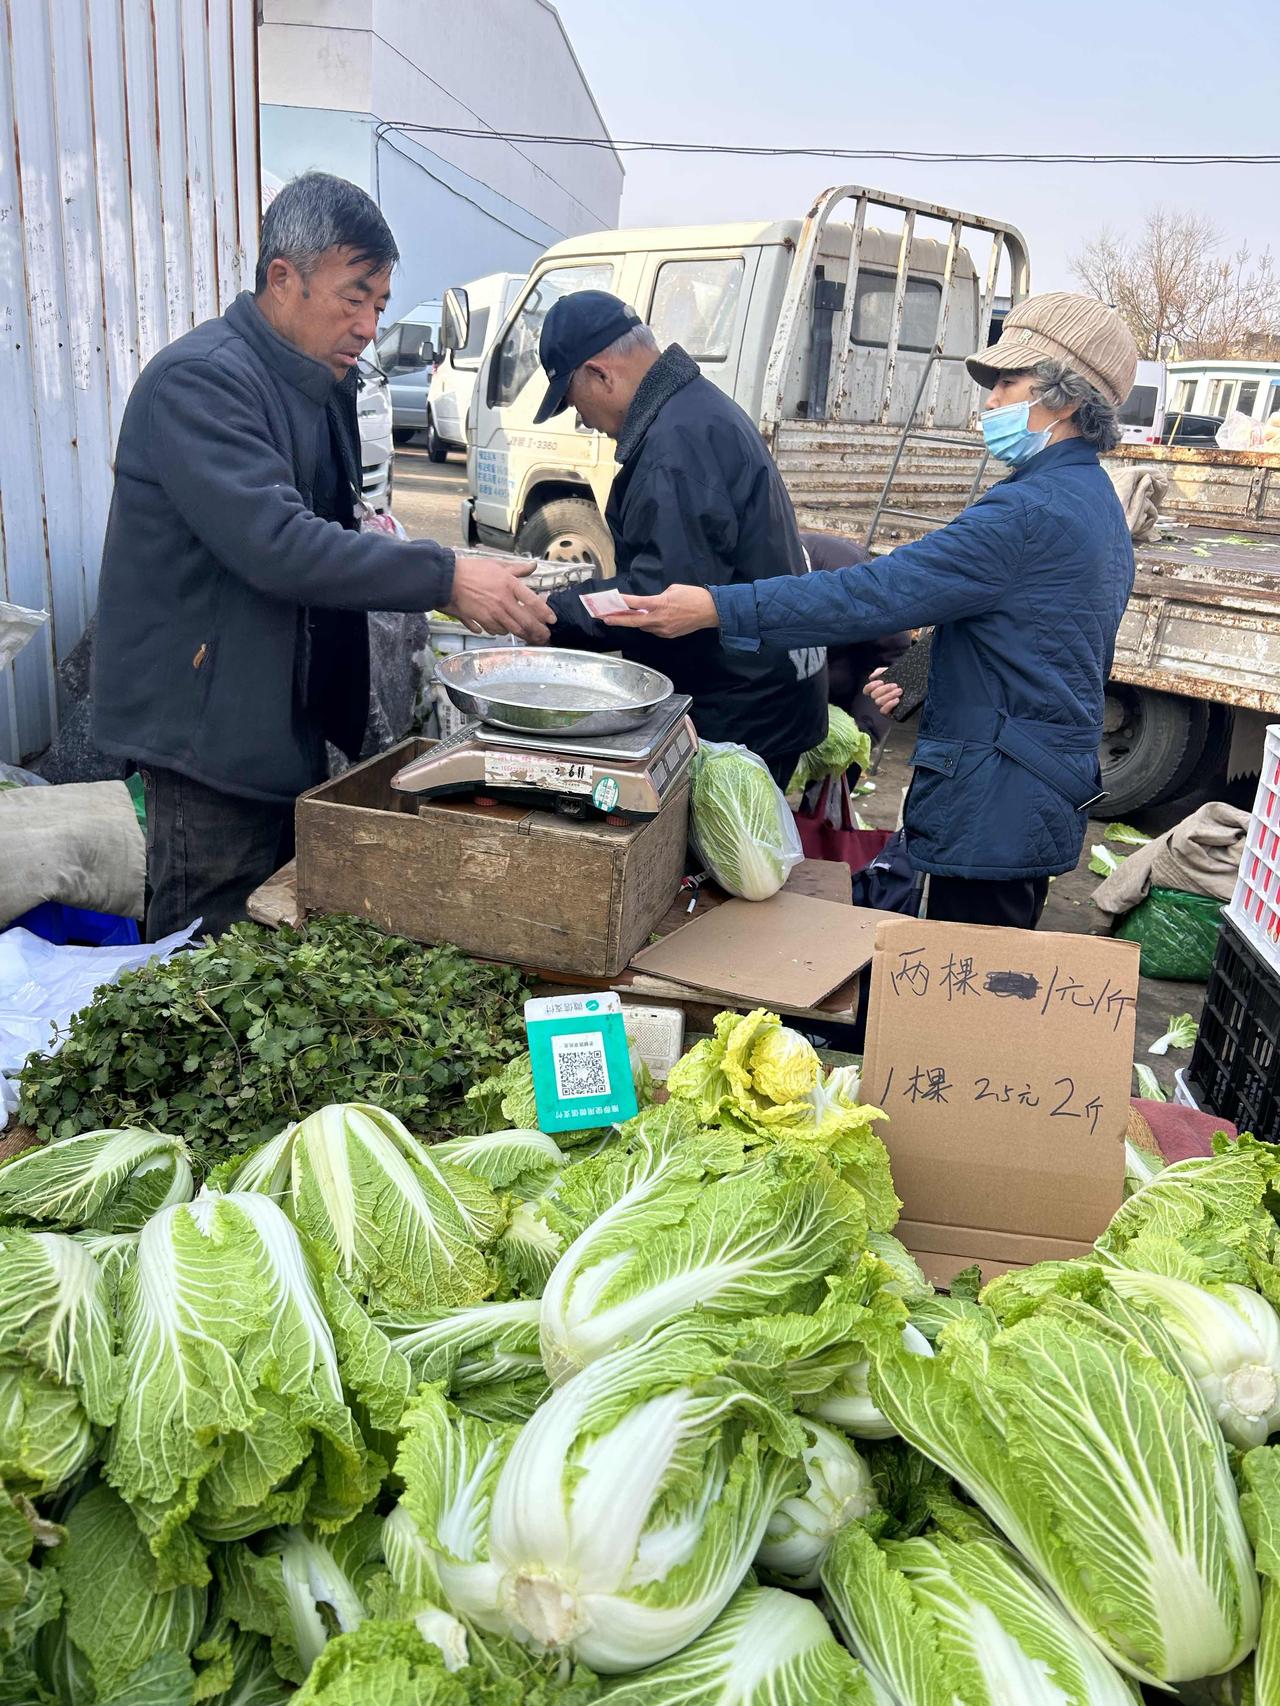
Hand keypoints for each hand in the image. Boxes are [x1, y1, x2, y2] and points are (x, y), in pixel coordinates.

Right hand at [447, 554, 555, 643]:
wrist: (446, 579)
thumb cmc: (470, 570)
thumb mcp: (497, 566)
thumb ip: (518, 569)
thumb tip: (533, 566)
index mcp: (509, 585)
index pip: (533, 602)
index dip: (545, 613)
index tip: (552, 620)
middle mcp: (503, 602)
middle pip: (525, 622)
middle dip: (537, 632)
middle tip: (544, 637)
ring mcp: (491, 614)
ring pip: (510, 630)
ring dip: (518, 633)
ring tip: (526, 636)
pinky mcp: (479, 621)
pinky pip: (492, 631)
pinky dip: (498, 631)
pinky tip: (499, 629)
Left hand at [601, 586, 717, 638]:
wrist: (710, 611)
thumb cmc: (693, 596)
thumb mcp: (672, 589)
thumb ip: (657, 597)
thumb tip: (649, 604)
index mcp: (660, 604)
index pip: (635, 604)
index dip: (621, 602)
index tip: (610, 601)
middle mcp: (659, 619)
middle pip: (633, 621)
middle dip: (617, 619)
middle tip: (603, 618)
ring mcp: (663, 630)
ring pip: (642, 626)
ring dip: (633, 621)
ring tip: (621, 617)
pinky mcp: (668, 635)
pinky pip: (653, 630)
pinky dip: (647, 624)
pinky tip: (645, 619)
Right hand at [865, 666, 902, 717]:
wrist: (918, 687)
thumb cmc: (905, 680)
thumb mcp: (893, 672)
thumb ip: (881, 672)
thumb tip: (871, 677)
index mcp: (878, 689)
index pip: (867, 690)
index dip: (871, 686)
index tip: (881, 681)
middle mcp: (879, 698)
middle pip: (874, 695)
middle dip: (884, 689)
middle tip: (895, 685)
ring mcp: (884, 706)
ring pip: (879, 702)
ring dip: (888, 695)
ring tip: (900, 691)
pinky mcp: (890, 713)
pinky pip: (883, 711)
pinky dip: (889, 704)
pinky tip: (897, 700)